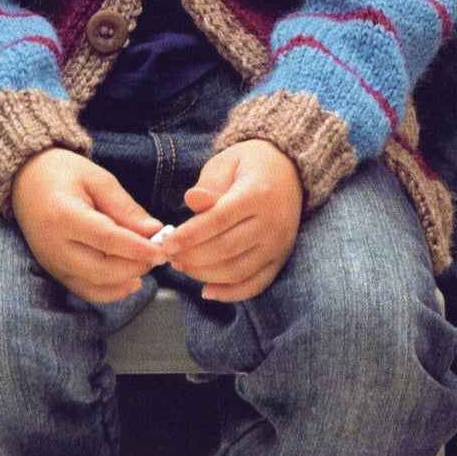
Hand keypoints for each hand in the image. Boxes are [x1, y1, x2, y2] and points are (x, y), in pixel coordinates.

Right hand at [10, 147, 165, 303]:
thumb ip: (125, 208)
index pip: (108, 240)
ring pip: (94, 286)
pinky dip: (109, 292)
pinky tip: (129, 282)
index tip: (162, 250)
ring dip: (124, 282)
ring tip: (145, 267)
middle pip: (101, 270)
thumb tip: (153, 231)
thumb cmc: (62, 173)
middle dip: (135, 267)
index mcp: (64, 216)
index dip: (138, 249)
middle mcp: (54, 246)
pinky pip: (83, 290)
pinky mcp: (52, 271)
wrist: (24, 180)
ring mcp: (51, 262)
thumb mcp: (98, 179)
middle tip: (157, 255)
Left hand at [169, 138, 304, 302]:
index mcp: (257, 193)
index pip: (219, 220)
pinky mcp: (281, 258)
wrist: (288, 170)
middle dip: (193, 257)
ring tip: (182, 266)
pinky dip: (231, 293)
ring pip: (238, 270)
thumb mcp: (227, 162)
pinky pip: (256, 284)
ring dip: (205, 274)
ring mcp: (279, 244)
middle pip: (227, 249)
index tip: (167, 243)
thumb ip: (209, 184)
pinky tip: (207, 291)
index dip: (191, 235)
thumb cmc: (250, 164)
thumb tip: (192, 200)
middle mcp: (272, 222)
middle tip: (169, 255)